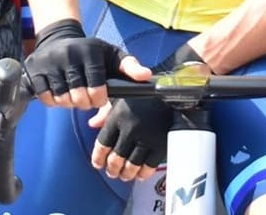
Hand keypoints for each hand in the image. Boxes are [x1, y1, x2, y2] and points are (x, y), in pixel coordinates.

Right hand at [22, 18, 148, 110]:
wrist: (57, 38)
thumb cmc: (90, 52)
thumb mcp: (111, 54)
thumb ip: (130, 66)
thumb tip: (146, 76)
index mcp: (90, 52)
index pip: (97, 88)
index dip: (99, 98)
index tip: (99, 96)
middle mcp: (68, 55)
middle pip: (78, 97)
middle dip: (84, 102)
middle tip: (85, 97)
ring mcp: (49, 63)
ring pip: (62, 99)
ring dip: (69, 103)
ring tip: (73, 94)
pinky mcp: (34, 71)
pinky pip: (46, 97)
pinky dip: (54, 101)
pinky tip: (60, 93)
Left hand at [87, 43, 197, 180]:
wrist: (173, 90)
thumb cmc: (144, 93)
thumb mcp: (122, 96)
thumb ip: (105, 111)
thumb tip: (92, 124)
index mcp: (118, 116)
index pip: (102, 144)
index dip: (98, 157)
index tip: (97, 164)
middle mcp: (131, 128)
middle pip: (116, 158)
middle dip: (112, 168)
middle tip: (112, 172)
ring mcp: (147, 137)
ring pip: (132, 164)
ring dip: (126, 173)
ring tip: (124, 175)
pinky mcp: (161, 143)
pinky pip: (150, 165)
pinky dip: (143, 173)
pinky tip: (140, 174)